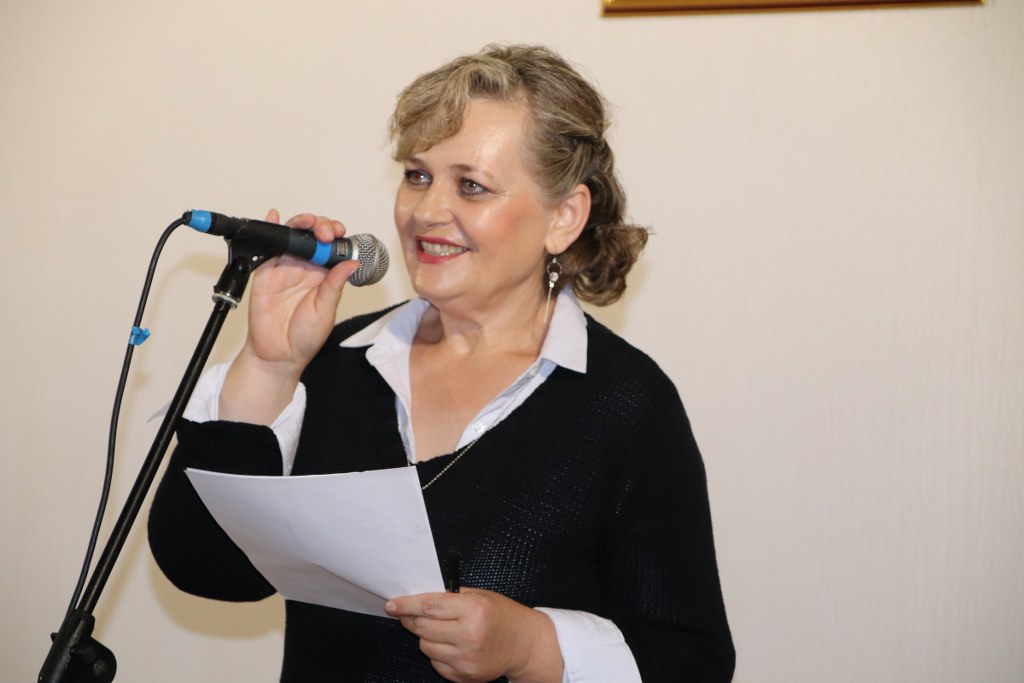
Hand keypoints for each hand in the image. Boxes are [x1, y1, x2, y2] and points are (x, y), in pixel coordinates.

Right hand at [219, 209, 360, 423]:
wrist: (278, 355)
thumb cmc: (305, 337)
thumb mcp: (326, 311)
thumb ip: (335, 286)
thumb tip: (352, 263)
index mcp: (324, 276)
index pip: (332, 247)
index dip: (337, 236)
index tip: (340, 235)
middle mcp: (305, 268)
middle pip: (313, 236)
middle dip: (321, 226)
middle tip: (326, 232)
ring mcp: (284, 268)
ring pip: (293, 236)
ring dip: (301, 223)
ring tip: (309, 222)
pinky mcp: (265, 272)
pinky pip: (267, 247)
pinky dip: (271, 228)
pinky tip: (275, 216)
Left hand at [385, 588, 562, 682]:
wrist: (525, 644)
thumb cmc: (502, 615)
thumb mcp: (481, 595)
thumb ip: (451, 597)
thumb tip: (417, 600)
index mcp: (473, 609)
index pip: (429, 606)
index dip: (406, 605)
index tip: (392, 604)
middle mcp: (469, 635)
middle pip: (422, 627)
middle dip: (411, 620)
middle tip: (410, 615)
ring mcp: (466, 659)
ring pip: (425, 646)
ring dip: (426, 637)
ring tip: (443, 630)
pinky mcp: (464, 676)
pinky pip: (436, 663)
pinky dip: (438, 653)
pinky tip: (452, 645)